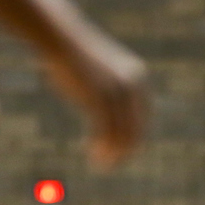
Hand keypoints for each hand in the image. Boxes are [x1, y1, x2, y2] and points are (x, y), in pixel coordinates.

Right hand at [45, 33, 147, 168]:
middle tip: (110, 165)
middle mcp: (132, 87)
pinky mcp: (99, 98)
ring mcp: (116, 92)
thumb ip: (113, 92)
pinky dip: (102, 149)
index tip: (118, 154)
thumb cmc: (77, 58)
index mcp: (138, 80)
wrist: (61, 38)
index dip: (133, 141)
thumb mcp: (102, 74)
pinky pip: (105, 132)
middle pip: (136, 131)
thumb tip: (114, 116)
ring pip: (122, 135)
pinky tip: (95, 157)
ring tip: (102, 165)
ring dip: (113, 155)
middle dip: (124, 152)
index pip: (143, 121)